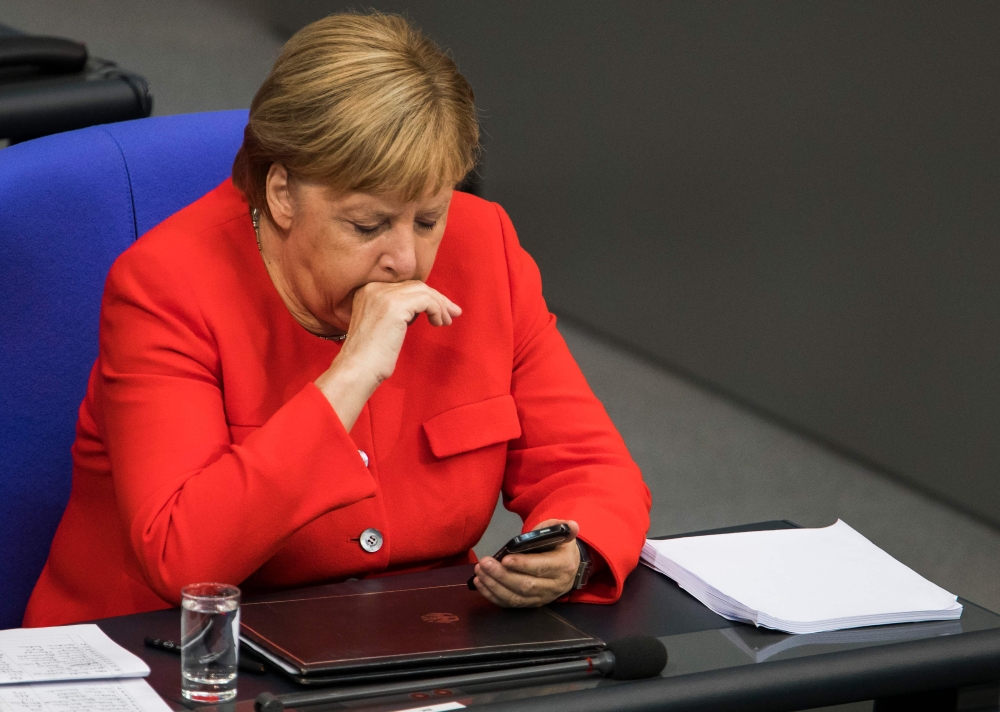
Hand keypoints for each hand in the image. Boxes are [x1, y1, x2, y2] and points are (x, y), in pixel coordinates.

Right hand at [315, 280, 460, 429]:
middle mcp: (374, 288)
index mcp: (367, 290)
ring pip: (423, 291)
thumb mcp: (382, 325)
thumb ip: (396, 311)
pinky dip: (437, 310)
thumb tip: (423, 305)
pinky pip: (427, 300)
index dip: (425, 295)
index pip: (404, 286)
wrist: (357, 369)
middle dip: (437, 298)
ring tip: (446, 321)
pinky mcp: (395, 306)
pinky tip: (438, 323)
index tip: (440, 308)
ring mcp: (383, 295)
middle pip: (415, 285)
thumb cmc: (370, 356)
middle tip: (452, 312)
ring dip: (440, 305)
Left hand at [472, 519, 580, 607]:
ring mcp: (542, 597)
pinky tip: (480, 584)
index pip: (541, 567)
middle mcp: (553, 585)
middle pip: (525, 585)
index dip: (523, 565)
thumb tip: (571, 526)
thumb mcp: (562, 532)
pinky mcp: (531, 604)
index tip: (505, 558)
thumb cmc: (559, 546)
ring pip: (516, 597)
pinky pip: (511, 604)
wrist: (569, 566)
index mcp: (562, 565)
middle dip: (502, 575)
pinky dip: (493, 596)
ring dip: (494, 586)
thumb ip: (562, 527)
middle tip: (484, 564)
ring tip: (479, 572)